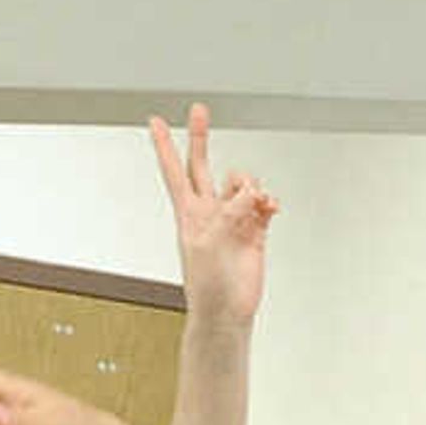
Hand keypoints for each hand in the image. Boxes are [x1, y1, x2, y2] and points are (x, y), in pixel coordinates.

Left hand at [151, 105, 278, 327]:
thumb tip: (247, 195)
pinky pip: (263, 204)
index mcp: (189, 213)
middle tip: (199, 112)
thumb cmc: (207, 287)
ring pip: (241, 183)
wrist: (227, 312)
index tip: (156, 121)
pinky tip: (269, 208)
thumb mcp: (207, 245)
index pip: (174, 171)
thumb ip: (226, 214)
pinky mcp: (254, 231)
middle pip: (202, 164)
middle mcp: (209, 211)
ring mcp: (232, 220)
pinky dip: (268, 201)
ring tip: (254, 203)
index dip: (165, 146)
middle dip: (200, 137)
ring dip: (249, 186)